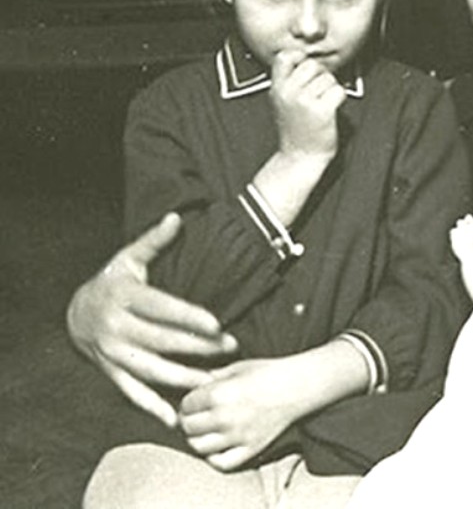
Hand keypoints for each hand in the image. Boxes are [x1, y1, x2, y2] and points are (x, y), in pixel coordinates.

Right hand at [66, 213, 237, 427]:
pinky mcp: (111, 372)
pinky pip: (133, 393)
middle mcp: (117, 328)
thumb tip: (175, 217)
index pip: (162, 309)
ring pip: (151, 370)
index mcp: (125, 297)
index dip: (189, 317)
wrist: (76, 313)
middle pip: (162, 340)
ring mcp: (112, 353)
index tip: (217, 324)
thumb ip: (154, 241)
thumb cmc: (114, 281)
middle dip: (199, 347)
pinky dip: (153, 407)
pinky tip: (175, 418)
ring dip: (184, 377)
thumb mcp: (129, 258)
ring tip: (214, 381)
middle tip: (231, 347)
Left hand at [179, 358, 302, 470]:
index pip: (186, 405)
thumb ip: (213, 378)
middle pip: (188, 427)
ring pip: (200, 447)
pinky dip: (214, 457)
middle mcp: (226, 417)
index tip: (195, 400)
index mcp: (220, 393)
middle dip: (189, 421)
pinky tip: (217, 446)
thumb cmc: (270, 372)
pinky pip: (222, 462)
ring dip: (198, 439)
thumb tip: (193, 384)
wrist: (300, 385)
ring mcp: (238, 436)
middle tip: (197, 416)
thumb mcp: (238, 368)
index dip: (188, 402)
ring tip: (205, 431)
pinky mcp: (252, 448)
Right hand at [270, 50, 346, 160]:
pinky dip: (340, 98)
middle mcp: (288, 92)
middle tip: (319, 90)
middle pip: (312, 64)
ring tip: (323, 102)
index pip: (285, 56)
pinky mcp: (322, 111)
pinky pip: (338, 91)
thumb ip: (288, 81)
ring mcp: (304, 101)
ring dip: (331, 88)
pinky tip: (331, 108)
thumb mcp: (281, 102)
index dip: (299, 57)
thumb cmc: (295, 131)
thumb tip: (305, 60)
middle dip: (321, 74)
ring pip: (328, 78)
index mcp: (277, 88)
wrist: (300, 157)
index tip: (306, 67)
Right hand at [449, 214, 472, 262]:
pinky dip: (455, 230)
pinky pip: (453, 231)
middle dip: (468, 218)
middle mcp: (471, 231)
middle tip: (470, 220)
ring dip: (461, 223)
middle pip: (468, 219)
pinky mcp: (455, 239)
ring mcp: (463, 234)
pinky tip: (460, 232)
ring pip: (460, 223)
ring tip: (464, 226)